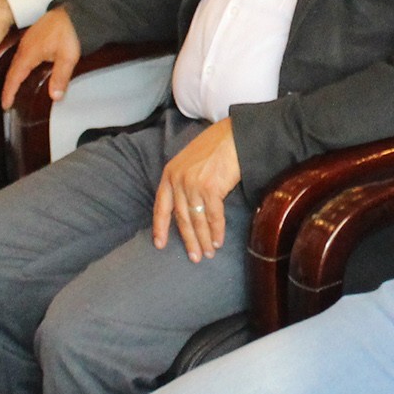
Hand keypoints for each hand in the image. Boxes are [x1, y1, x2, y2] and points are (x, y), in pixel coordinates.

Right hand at [2, 7, 80, 105]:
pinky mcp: (34, 36)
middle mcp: (25, 46)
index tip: (5, 105)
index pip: (14, 77)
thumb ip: (60, 78)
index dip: (9, 92)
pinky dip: (20, 66)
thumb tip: (54, 97)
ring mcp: (28, 40)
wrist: (75, 11)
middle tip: (7, 101)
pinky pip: (22, 54)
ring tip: (13, 89)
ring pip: (17, 62)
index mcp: (29, 53)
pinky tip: (25, 69)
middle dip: (8, 86)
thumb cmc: (70, 32)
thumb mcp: (68, 58)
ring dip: (13, 76)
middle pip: (12, 70)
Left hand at [151, 118, 242, 260]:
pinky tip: (218, 241)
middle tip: (194, 257)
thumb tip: (187, 208)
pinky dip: (216, 231)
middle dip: (188, 240)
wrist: (234, 135)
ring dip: (203, 239)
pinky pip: (213, 216)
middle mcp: (178, 180)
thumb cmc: (215, 148)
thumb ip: (183, 182)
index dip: (160, 227)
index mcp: (169, 174)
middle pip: (181, 218)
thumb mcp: (189, 162)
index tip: (160, 245)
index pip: (161, 206)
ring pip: (197, 220)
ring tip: (208, 253)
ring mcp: (193, 185)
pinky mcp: (211, 188)